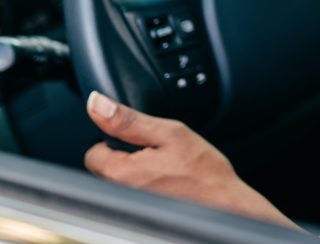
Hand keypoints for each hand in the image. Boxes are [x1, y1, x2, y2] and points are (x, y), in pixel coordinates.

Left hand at [83, 90, 300, 229]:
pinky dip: (144, 187)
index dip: (117, 138)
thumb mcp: (169, 132)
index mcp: (120, 173)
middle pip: (104, 168)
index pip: (93, 151)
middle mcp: (117, 197)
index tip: (141, 140)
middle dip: (125, 156)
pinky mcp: (140, 214)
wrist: (226, 205)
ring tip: (165, 169)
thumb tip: (97, 104)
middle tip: (157, 154)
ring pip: (118, 182)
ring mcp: (128, 208)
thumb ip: (128, 119)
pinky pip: (131, 195)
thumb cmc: (204, 172)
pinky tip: (166, 183)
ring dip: (136, 172)